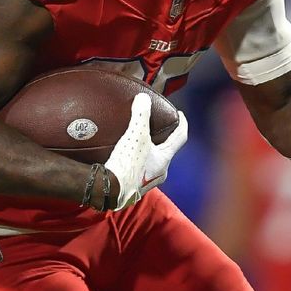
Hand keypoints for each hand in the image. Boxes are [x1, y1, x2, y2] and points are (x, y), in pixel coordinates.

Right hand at [105, 93, 187, 209]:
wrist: (108, 192)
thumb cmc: (127, 165)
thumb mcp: (135, 135)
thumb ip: (141, 115)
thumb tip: (143, 98)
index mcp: (164, 160)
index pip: (180, 137)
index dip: (182, 123)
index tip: (180, 114)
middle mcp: (159, 173)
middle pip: (166, 151)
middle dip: (163, 138)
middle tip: (157, 126)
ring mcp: (145, 182)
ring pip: (152, 162)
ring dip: (148, 150)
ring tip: (139, 140)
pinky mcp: (132, 187)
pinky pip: (138, 169)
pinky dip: (135, 160)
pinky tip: (123, 156)